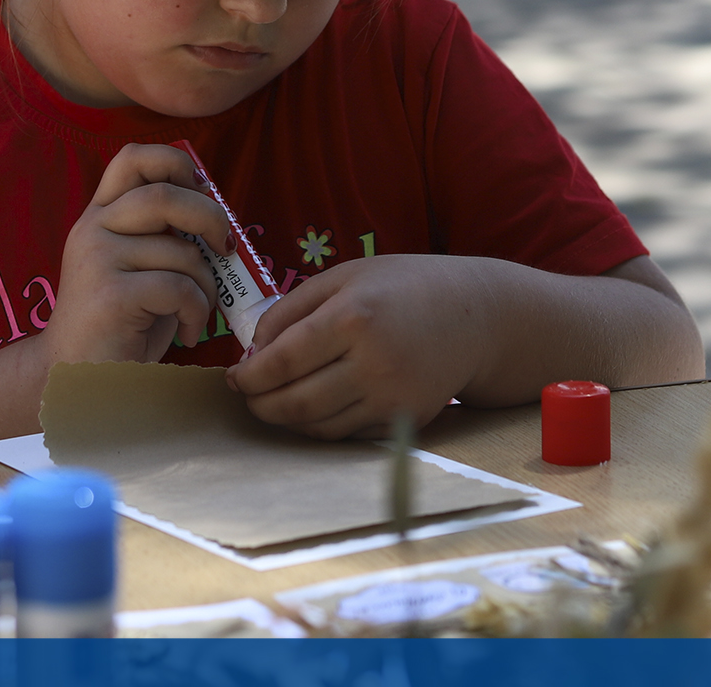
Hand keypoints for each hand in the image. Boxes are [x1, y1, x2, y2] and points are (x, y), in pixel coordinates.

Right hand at [40, 143, 227, 366]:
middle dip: (211, 218)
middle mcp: (92, 229)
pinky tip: (187, 332)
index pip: (133, 158)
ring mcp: (97, 261)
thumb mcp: (138, 266)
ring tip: (196, 311)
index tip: (202, 190)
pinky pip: (180, 288)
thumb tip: (219, 216)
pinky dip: (197, 313)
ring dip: (207, 285)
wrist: (77, 377)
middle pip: (165, 195)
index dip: (175, 162)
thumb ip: (162, 234)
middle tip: (226, 247)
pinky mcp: (112, 296)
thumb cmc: (121, 323)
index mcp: (99, 215)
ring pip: (182, 252)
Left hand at [224, 254, 496, 439]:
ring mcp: (391, 397)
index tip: (234, 376)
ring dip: (285, 419)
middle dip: (260, 404)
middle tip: (247, 395)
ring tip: (272, 402)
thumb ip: (293, 308)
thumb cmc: (403, 287)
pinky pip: (346, 434)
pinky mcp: (404, 419)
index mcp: (352, 317)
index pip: (282, 361)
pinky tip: (310, 406)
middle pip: (295, 402)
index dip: (249, 376)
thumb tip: (253, 348)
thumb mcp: (346, 276)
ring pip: (318, 426)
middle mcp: (373, 362)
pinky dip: (319, 426)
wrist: (475, 316)